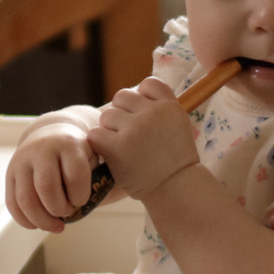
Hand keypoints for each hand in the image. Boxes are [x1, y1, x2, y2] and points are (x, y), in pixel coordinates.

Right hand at [5, 114, 102, 233]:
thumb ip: (107, 173)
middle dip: (59, 208)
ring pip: (26, 198)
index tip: (82, 199)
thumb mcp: (98, 153)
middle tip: (68, 212)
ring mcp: (22, 161)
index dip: (80, 194)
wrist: (53, 133)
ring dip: (42, 219)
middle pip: (46, 188)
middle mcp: (42, 150)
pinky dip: (25, 220)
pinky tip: (38, 224)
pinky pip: (13, 203)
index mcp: (69, 143)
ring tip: (56, 226)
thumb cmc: (82, 152)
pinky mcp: (10, 173)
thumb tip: (116, 195)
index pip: (74, 174)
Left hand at [84, 76, 202, 200]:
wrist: (175, 189)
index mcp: (170, 106)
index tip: (144, 115)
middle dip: (121, 113)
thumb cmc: (173, 158)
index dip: (142, 98)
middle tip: (129, 135)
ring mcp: (135, 129)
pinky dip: (99, 145)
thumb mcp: (177, 125)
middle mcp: (153, 113)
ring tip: (122, 147)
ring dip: (109, 130)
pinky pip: (95, 134)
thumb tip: (136, 90)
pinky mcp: (118, 147)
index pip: (148, 84)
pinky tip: (111, 155)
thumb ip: (159, 106)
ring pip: (107, 115)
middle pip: (121, 97)